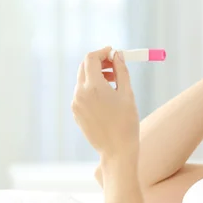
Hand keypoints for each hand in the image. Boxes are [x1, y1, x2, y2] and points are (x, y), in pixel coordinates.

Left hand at [71, 46, 139, 165]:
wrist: (117, 150)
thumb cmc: (126, 122)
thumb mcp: (127, 93)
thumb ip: (121, 71)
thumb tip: (118, 55)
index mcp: (94, 86)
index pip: (91, 58)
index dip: (103, 52)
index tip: (113, 53)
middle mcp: (80, 93)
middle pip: (84, 67)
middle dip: (99, 63)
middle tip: (114, 66)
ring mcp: (75, 104)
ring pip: (83, 80)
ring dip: (96, 76)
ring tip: (114, 83)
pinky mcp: (76, 113)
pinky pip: (82, 94)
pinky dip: (92, 89)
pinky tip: (107, 99)